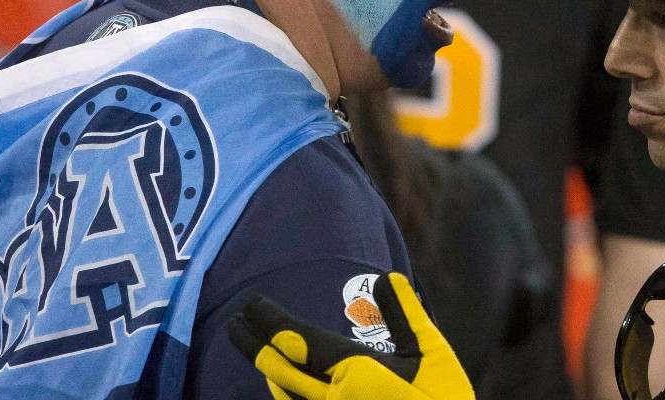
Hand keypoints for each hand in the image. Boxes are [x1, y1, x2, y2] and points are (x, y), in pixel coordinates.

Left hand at [226, 273, 474, 399]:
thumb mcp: (431, 353)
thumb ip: (405, 315)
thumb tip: (386, 277)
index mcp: (352, 369)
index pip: (296, 339)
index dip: (270, 320)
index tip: (252, 304)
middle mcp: (331, 398)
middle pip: (278, 368)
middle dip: (253, 343)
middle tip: (234, 324)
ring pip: (284, 396)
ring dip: (270, 372)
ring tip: (263, 355)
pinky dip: (287, 397)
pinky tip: (285, 389)